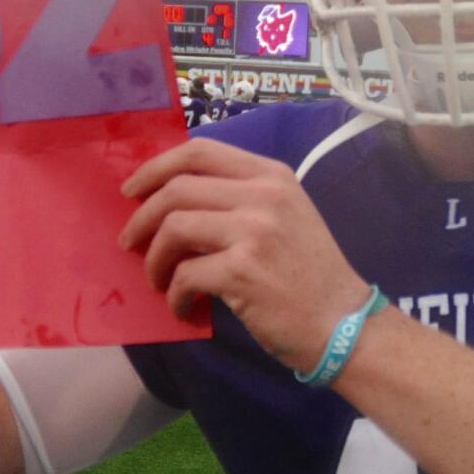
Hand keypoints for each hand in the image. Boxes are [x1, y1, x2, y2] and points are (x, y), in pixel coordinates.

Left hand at [119, 137, 370, 372]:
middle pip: (177, 187)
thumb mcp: (286, 217)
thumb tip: (173, 203)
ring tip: (158, 280)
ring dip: (154, 258)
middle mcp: (263, 194)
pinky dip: (175, 294)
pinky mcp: (243, 270)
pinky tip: (183, 307)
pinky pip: (185, 274)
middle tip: (130, 242)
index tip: (132, 191)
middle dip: (142, 217)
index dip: (155, 167)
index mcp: (271, 175)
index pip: (199, 150)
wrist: (343, 323)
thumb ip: (241, 199)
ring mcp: (254, 230)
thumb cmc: (310, 275)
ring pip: (174, 227)